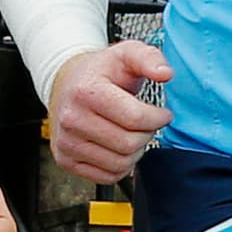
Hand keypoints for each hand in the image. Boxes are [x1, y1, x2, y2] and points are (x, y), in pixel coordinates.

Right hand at [48, 40, 172, 180]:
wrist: (66, 84)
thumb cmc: (100, 72)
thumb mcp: (126, 54)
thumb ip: (149, 58)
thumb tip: (165, 73)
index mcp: (86, 91)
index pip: (135, 118)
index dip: (158, 118)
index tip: (162, 114)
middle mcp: (72, 119)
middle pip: (128, 144)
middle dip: (147, 135)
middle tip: (146, 124)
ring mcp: (66, 142)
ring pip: (120, 164)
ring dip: (135, 152)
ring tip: (133, 134)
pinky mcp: (66, 160)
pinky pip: (107, 176)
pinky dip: (121, 166)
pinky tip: (119, 147)